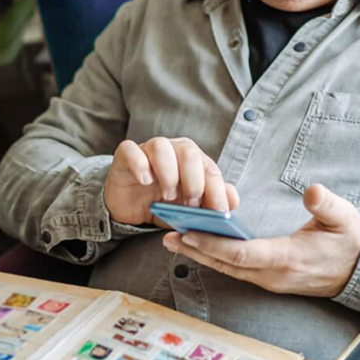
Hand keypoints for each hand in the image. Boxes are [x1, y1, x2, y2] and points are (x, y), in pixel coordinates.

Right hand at [104, 137, 239, 225]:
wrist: (131, 209)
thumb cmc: (163, 204)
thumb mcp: (190, 209)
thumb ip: (212, 202)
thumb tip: (233, 200)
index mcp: (192, 159)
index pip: (210, 168)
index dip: (216, 190)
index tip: (219, 212)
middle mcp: (172, 149)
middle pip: (189, 152)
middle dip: (194, 181)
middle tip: (190, 204)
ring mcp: (147, 150)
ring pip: (161, 146)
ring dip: (168, 173)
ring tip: (167, 196)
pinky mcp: (125, 156)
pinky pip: (131, 150)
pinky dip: (140, 165)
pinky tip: (145, 181)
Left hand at [162, 183, 359, 297]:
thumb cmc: (350, 242)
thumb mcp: (345, 218)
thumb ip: (327, 205)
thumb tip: (313, 191)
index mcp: (287, 258)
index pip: (242, 254)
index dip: (213, 244)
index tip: (189, 232)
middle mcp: (273, 274)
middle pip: (226, 264)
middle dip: (196, 250)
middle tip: (167, 235)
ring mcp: (270, 280)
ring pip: (227, 269)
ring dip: (200, 255)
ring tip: (173, 239)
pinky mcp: (269, 279)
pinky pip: (235, 270)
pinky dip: (214, 257)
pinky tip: (198, 245)